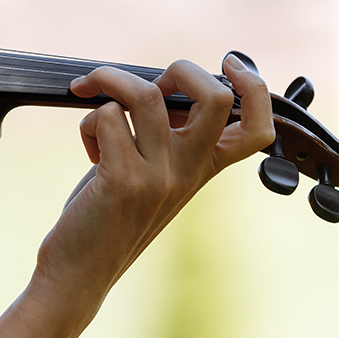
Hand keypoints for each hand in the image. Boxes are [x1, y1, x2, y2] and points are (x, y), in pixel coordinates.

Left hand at [34, 54, 273, 313]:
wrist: (80, 274)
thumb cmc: (110, 217)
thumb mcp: (154, 175)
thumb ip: (168, 137)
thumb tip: (160, 85)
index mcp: (204, 169)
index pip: (258, 128)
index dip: (255, 86)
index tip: (229, 63)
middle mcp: (189, 173)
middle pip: (214, 97)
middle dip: (179, 69)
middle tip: (149, 85)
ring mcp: (159, 178)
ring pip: (146, 95)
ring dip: (110, 82)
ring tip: (94, 101)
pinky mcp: (122, 182)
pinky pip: (106, 117)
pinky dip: (88, 120)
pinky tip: (88, 148)